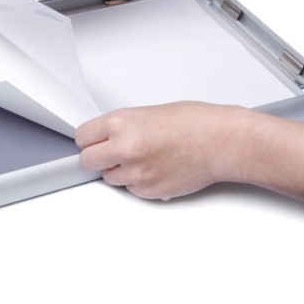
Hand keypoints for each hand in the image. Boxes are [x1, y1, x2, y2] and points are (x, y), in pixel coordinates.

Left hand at [75, 102, 252, 199]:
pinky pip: (130, 189)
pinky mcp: (149, 191)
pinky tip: (157, 168)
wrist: (221, 141)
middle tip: (111, 153)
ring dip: (119, 170)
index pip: (82, 137)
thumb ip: (121, 127)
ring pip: (109, 177)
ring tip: (144, 157)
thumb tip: (104, 139)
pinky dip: (138, 182)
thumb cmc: (194, 122)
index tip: (94, 141)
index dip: (89, 140)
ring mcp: (136, 173)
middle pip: (87, 161)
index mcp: (121, 122)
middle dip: (97, 157)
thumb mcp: (148, 113)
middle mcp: (124, 148)